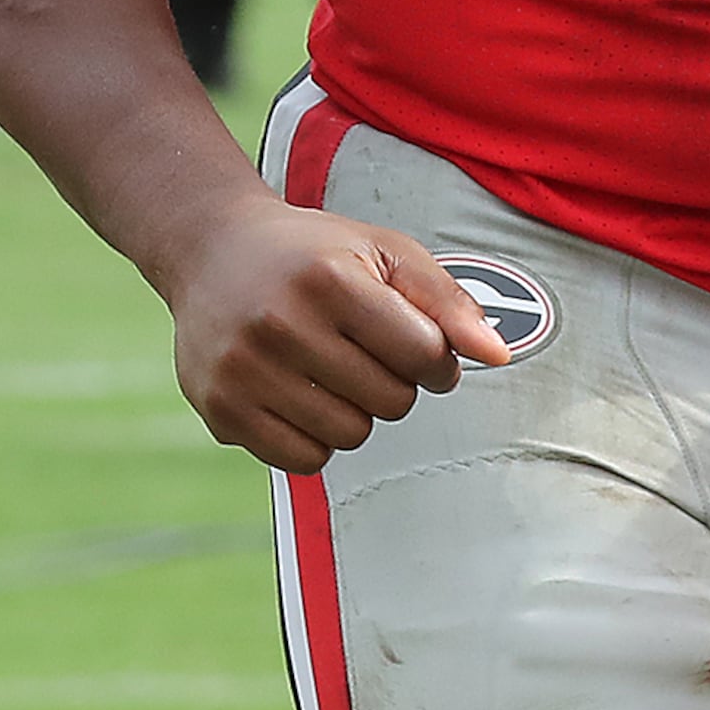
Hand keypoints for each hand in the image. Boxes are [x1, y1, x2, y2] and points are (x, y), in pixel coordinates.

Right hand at [156, 196, 513, 473]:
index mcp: (328, 278)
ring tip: (329, 370)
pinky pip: (304, 460)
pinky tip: (299, 396)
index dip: (434, 356)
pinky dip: (316, 438)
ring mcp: (244, 369)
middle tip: (362, 350)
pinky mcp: (220, 408)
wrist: (210, 249)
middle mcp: (280, 323)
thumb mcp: (384, 252)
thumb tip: (499, 357)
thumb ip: (447, 302)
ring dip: (356, 412)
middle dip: (393, 383)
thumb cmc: (314, 253)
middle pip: (392, 403)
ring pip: (351, 436)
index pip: (425, 355)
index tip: (413, 339)